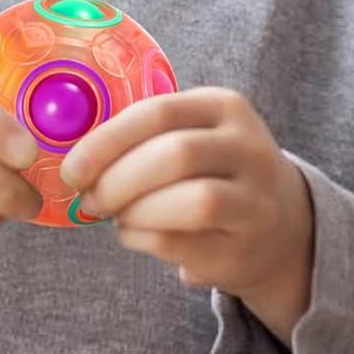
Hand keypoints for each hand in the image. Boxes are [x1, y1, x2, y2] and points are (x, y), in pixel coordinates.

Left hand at [57, 87, 314, 325]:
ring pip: (193, 201)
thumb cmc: (213, 171)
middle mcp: (248, 147)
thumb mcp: (192, 134)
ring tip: (116, 216)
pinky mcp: (245, 246)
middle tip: (89, 198)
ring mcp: (255, 199)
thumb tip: (75, 160)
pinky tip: (134, 235)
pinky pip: (185, 243)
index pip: (159, 112)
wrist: (281, 224)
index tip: (71, 168)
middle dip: (118, 179)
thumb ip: (143, 136)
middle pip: (176, 155)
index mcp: (223, 106)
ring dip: (136, 212)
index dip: (107, 141)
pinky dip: (144, 240)